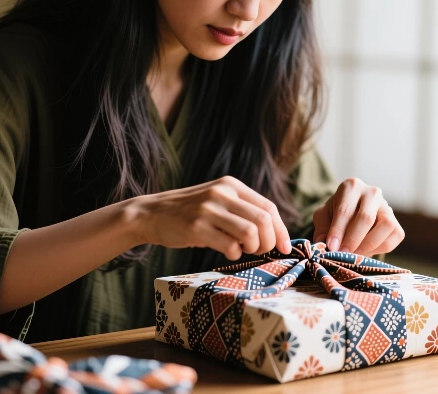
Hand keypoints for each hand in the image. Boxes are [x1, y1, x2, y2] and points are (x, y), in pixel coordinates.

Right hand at [131, 176, 290, 260]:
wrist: (151, 214)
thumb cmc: (189, 213)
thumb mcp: (217, 201)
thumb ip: (241, 210)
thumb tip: (274, 234)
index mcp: (231, 185)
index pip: (268, 207)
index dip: (281, 230)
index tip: (285, 247)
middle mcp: (221, 193)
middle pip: (263, 220)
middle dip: (269, 241)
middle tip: (261, 251)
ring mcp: (208, 209)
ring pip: (250, 232)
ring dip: (253, 248)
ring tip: (243, 250)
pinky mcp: (196, 227)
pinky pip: (229, 245)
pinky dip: (234, 253)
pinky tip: (227, 251)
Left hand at [312, 178, 404, 255]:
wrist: (352, 213)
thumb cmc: (335, 213)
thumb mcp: (323, 216)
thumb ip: (322, 229)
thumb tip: (323, 243)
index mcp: (352, 187)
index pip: (345, 210)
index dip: (338, 230)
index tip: (331, 247)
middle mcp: (372, 193)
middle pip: (366, 217)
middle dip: (353, 239)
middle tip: (342, 254)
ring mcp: (387, 207)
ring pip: (386, 226)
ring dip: (369, 245)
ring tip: (354, 254)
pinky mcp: (396, 224)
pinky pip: (394, 237)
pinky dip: (380, 249)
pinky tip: (365, 252)